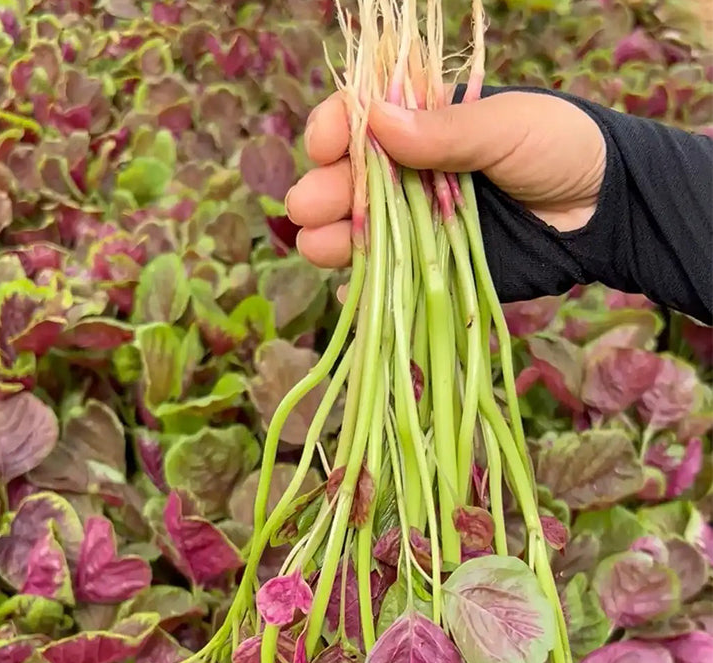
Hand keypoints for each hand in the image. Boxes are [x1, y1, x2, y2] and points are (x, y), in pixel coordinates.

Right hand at [286, 88, 606, 277]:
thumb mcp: (508, 127)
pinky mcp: (432, 268)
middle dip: (321, 194)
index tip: (325, 144)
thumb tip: (378, 121)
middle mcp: (407, 174)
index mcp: (421, 124)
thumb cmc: (561, 148)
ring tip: (322, 246)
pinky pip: (388, 278)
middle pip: (344, 184)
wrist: (605, 211)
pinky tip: (354, 288)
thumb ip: (446, 132)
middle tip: (312, 209)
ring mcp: (417, 224)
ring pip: (356, 234)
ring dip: (332, 240)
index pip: (357, 123)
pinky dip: (366, 286)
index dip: (333, 131)